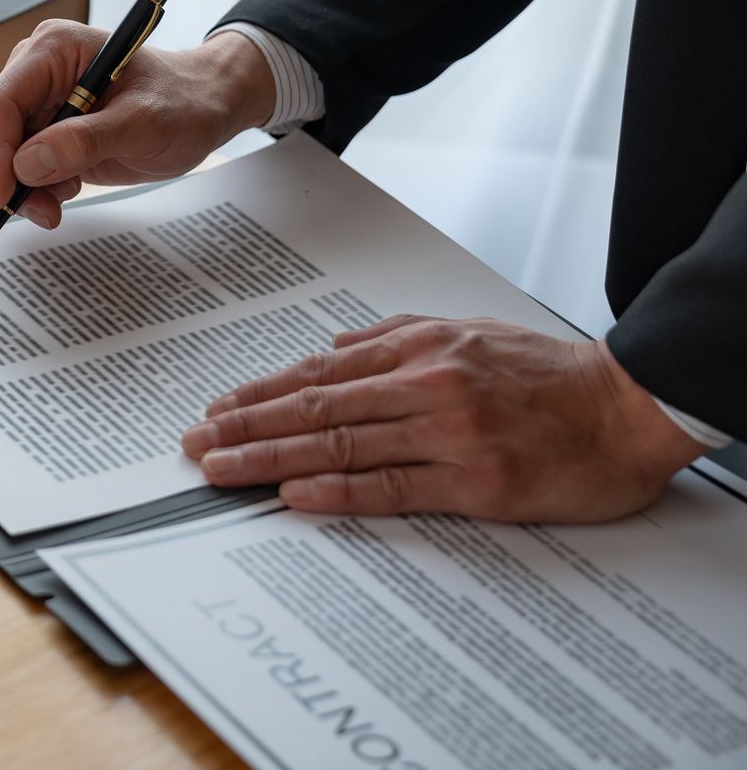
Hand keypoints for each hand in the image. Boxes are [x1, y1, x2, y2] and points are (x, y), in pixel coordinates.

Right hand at [0, 25, 275, 227]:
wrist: (201, 110)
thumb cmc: (182, 104)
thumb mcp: (144, 123)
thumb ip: (85, 141)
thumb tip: (25, 165)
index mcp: (53, 50)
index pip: (0, 102)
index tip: (0, 198)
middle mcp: (33, 71)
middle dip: (6, 177)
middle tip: (46, 211)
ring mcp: (34, 102)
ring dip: (19, 188)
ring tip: (65, 197)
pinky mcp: (40, 131)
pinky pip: (11, 167)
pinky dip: (30, 190)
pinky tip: (68, 189)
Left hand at [180, 316, 704, 521]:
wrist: (628, 407)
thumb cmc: (551, 374)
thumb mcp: (469, 331)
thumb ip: (397, 335)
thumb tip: (335, 343)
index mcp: (420, 349)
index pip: (319, 373)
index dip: (260, 392)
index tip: (217, 408)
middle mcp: (424, 385)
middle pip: (315, 407)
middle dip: (246, 425)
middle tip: (196, 442)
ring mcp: (447, 434)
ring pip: (340, 445)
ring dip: (270, 458)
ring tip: (221, 469)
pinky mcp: (475, 483)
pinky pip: (391, 487)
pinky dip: (336, 490)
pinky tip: (293, 493)